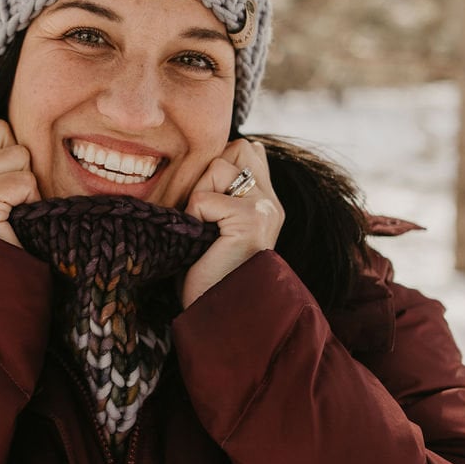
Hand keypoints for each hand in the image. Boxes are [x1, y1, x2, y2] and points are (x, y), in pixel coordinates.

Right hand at [0, 119, 40, 245]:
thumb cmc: (4, 241)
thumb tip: (26, 119)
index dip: (15, 158)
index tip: (6, 193)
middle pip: (12, 140)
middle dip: (23, 173)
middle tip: (9, 209)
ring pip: (21, 158)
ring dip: (28, 190)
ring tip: (10, 217)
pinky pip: (24, 182)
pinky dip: (29, 204)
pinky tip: (12, 224)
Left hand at [181, 139, 283, 307]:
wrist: (219, 315)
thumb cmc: (208, 275)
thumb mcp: (216, 226)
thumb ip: (221, 192)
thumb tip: (207, 159)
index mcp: (267, 202)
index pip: (248, 149)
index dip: (220, 165)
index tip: (210, 204)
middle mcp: (271, 202)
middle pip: (235, 148)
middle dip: (208, 174)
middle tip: (204, 214)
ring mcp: (265, 208)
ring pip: (217, 166)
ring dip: (198, 196)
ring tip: (203, 229)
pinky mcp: (251, 219)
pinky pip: (203, 198)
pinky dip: (192, 217)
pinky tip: (202, 241)